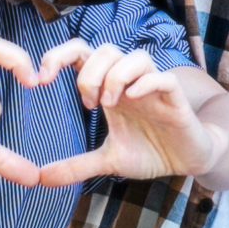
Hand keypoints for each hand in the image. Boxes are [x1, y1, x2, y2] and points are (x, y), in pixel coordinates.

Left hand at [33, 41, 227, 185]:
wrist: (187, 161)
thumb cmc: (150, 152)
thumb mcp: (108, 161)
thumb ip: (76, 165)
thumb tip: (41, 178)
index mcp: (110, 90)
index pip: (82, 54)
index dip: (59, 56)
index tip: (41, 78)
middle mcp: (130, 82)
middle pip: (106, 49)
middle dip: (90, 72)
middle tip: (88, 103)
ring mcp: (154, 87)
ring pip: (135, 56)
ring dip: (116, 76)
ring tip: (109, 104)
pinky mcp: (175, 98)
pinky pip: (162, 77)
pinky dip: (146, 83)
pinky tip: (133, 99)